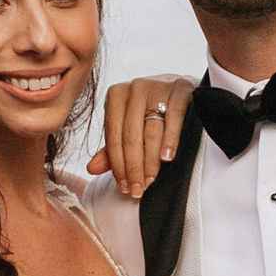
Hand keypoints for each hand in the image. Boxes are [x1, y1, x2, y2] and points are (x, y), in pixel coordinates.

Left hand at [93, 73, 195, 199]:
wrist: (184, 92)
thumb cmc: (153, 112)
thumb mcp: (130, 128)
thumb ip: (112, 149)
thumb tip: (92, 168)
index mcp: (116, 95)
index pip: (113, 136)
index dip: (118, 165)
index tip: (124, 188)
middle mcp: (134, 87)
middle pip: (131, 136)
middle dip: (134, 167)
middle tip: (138, 189)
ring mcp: (158, 85)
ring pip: (151, 130)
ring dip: (150, 160)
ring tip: (151, 180)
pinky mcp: (181, 88)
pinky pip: (174, 117)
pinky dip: (170, 139)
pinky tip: (167, 158)